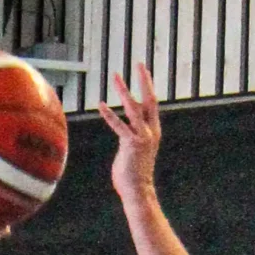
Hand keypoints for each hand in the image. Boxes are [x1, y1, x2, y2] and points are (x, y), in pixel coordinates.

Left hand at [97, 64, 161, 209]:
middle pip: (149, 100)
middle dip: (144, 80)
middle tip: (139, 63)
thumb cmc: (133, 174)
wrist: (138, 191)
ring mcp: (142, 137)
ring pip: (133, 108)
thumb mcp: (134, 151)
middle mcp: (150, 131)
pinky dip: (109, 115)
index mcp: (153, 131)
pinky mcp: (131, 144)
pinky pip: (119, 126)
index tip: (143, 71)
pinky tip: (101, 104)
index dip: (147, 86)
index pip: (152, 104)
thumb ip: (131, 138)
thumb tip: (125, 134)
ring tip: (116, 76)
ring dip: (124, 91)